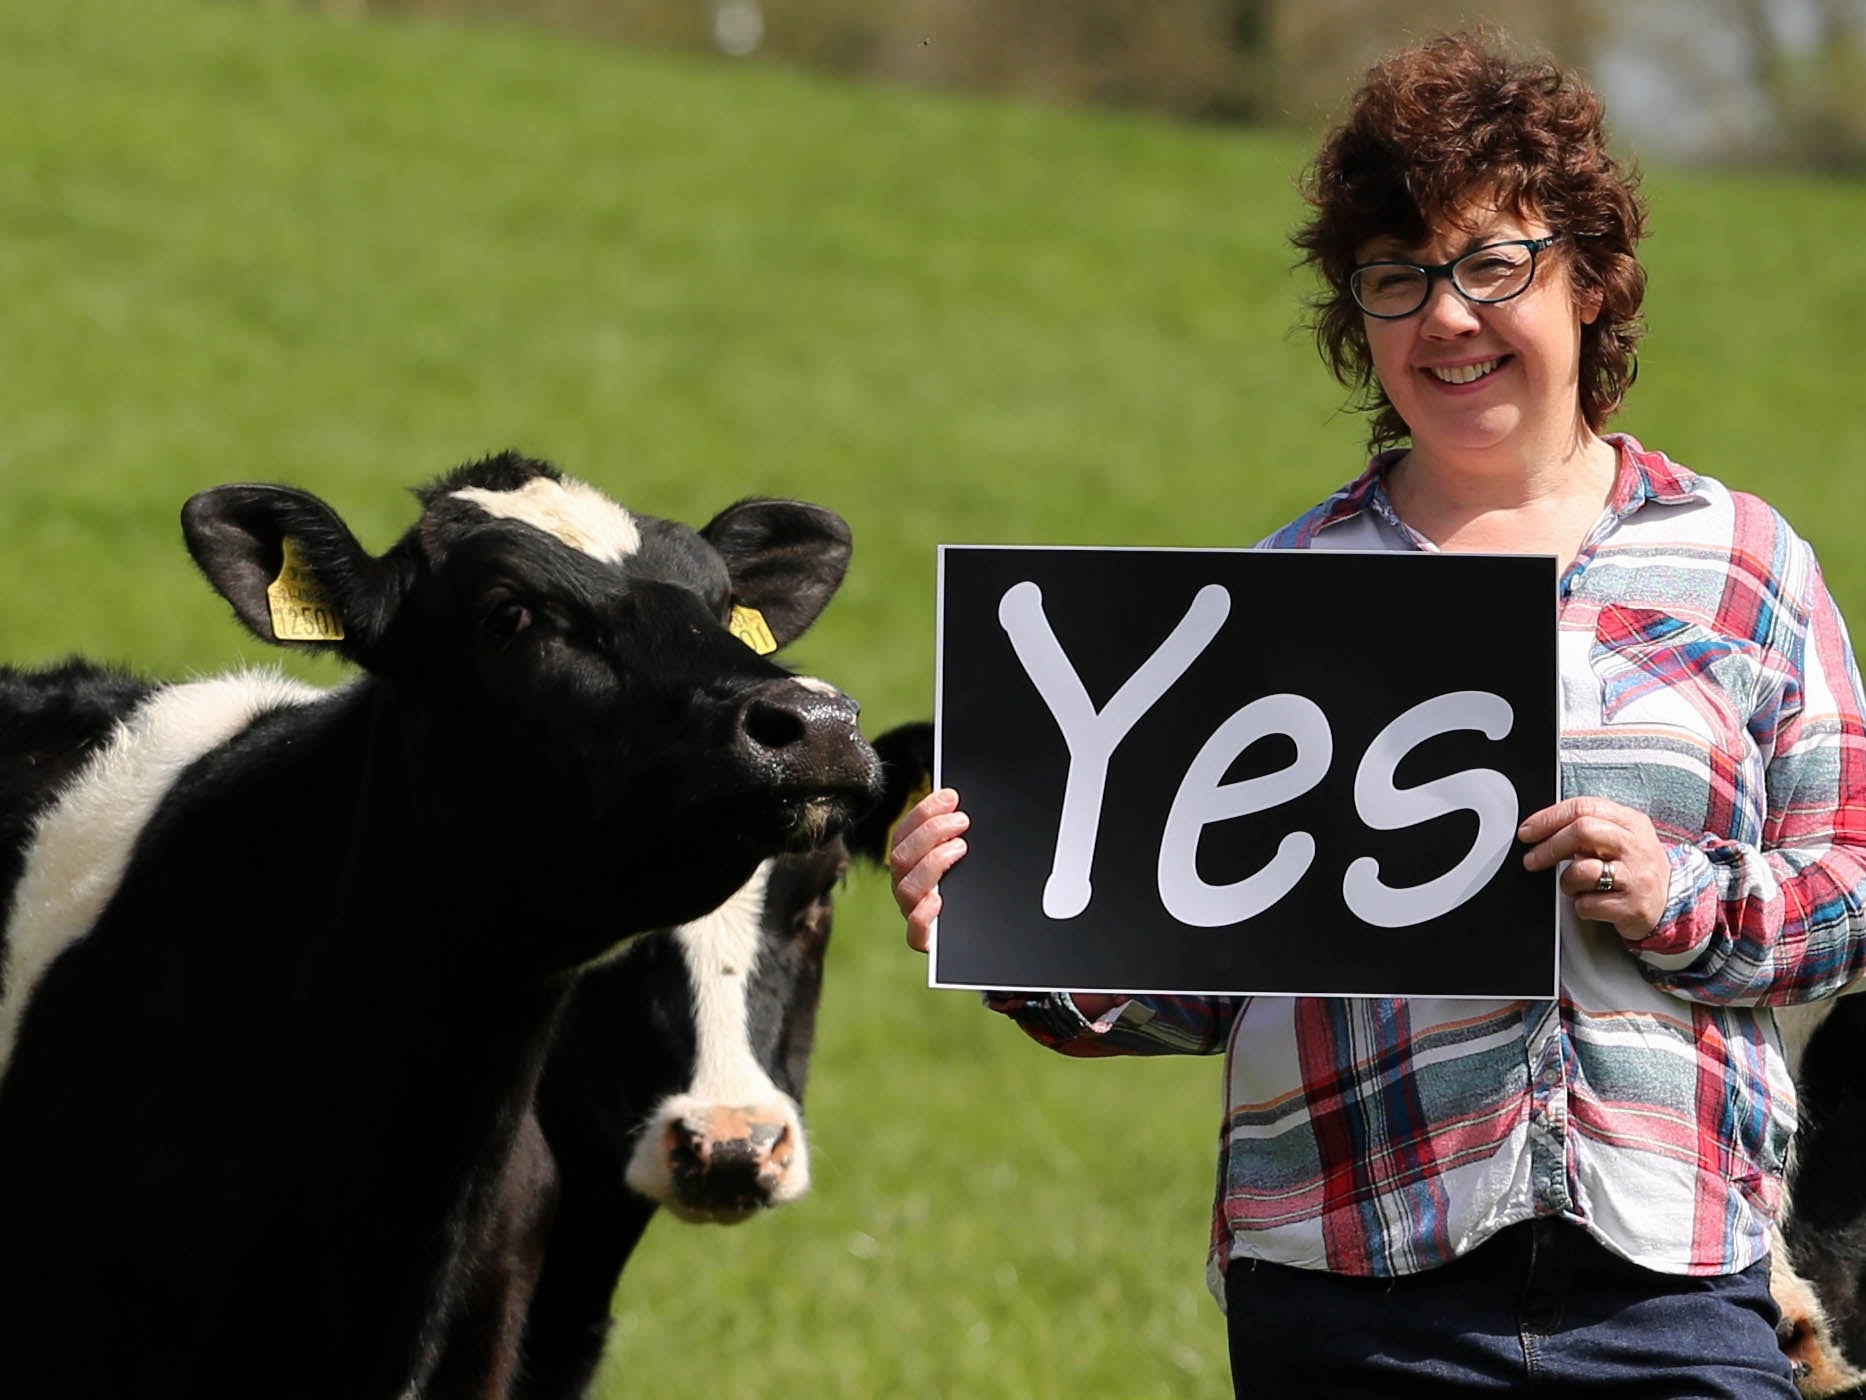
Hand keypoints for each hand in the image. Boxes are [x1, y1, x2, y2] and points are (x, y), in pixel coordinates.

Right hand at [889, 788, 968, 952]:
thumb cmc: (973, 883)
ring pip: (906, 888)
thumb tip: (961, 801)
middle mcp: (905, 885)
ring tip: (961, 849)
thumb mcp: (965, 854)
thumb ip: (958, 832)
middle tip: (962, 821)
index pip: (904, 832)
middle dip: (931, 832)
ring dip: (932, 863)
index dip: (924, 812)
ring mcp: (913, 911)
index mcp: (910, 862)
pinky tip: (940, 900)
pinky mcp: (924, 939)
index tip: (950, 797)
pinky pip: (914, 932)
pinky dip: (923, 915)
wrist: (985, 927)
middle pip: (900, 856)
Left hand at [1518, 796, 1667, 941]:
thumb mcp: (1620, 837)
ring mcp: (1637, 876)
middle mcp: (1636, 846)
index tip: (1528, 832)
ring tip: (1575, 886)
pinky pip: (1588, 904)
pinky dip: (1580, 905)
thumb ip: (1588, 826)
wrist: (1669, 904)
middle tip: (1532, 860)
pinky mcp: (1634, 907)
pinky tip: (1592, 902)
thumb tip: (1541, 828)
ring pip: (1583, 870)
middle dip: (1549, 846)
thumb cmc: (1633, 868)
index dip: (1548, 818)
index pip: (1583, 807)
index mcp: (1631, 822)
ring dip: (1567, 881)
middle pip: (1582, 831)